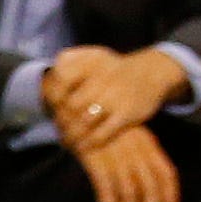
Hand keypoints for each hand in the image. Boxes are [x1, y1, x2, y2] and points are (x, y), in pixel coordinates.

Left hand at [45, 44, 190, 152]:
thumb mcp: (94, 56)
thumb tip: (46, 83)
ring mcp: (116, 96)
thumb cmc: (115, 70)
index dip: (52, 95)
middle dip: (62, 119)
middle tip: (60, 126)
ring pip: (84, 121)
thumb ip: (69, 62)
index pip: (63, 79)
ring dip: (72, 134)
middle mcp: (105, 78)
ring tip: (69, 139)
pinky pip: (101, 134)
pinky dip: (89, 143)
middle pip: (72, 105)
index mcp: (94, 63)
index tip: (53, 104)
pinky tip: (84, 145)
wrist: (153, 73)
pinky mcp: (127, 113)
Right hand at [75, 126, 180, 201]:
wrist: (84, 107)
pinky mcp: (96, 161)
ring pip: (130, 190)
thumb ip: (144, 158)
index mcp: (149, 145)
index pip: (166, 172)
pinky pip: (106, 188)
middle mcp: (136, 151)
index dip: (170, 195)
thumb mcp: (134, 139)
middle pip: (150, 185)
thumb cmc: (111, 128)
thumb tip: (152, 187)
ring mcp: (117, 155)